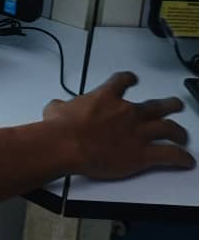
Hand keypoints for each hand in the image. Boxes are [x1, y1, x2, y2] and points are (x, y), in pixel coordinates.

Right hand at [43, 71, 194, 179]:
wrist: (66, 144)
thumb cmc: (59, 128)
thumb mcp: (54, 109)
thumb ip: (60, 105)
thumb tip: (56, 107)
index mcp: (105, 98)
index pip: (121, 81)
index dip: (128, 79)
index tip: (131, 79)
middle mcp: (127, 112)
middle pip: (156, 105)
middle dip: (168, 104)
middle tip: (174, 104)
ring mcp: (138, 133)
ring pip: (168, 128)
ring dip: (178, 131)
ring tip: (182, 134)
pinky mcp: (143, 154)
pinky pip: (169, 155)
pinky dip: (181, 158)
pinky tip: (186, 161)